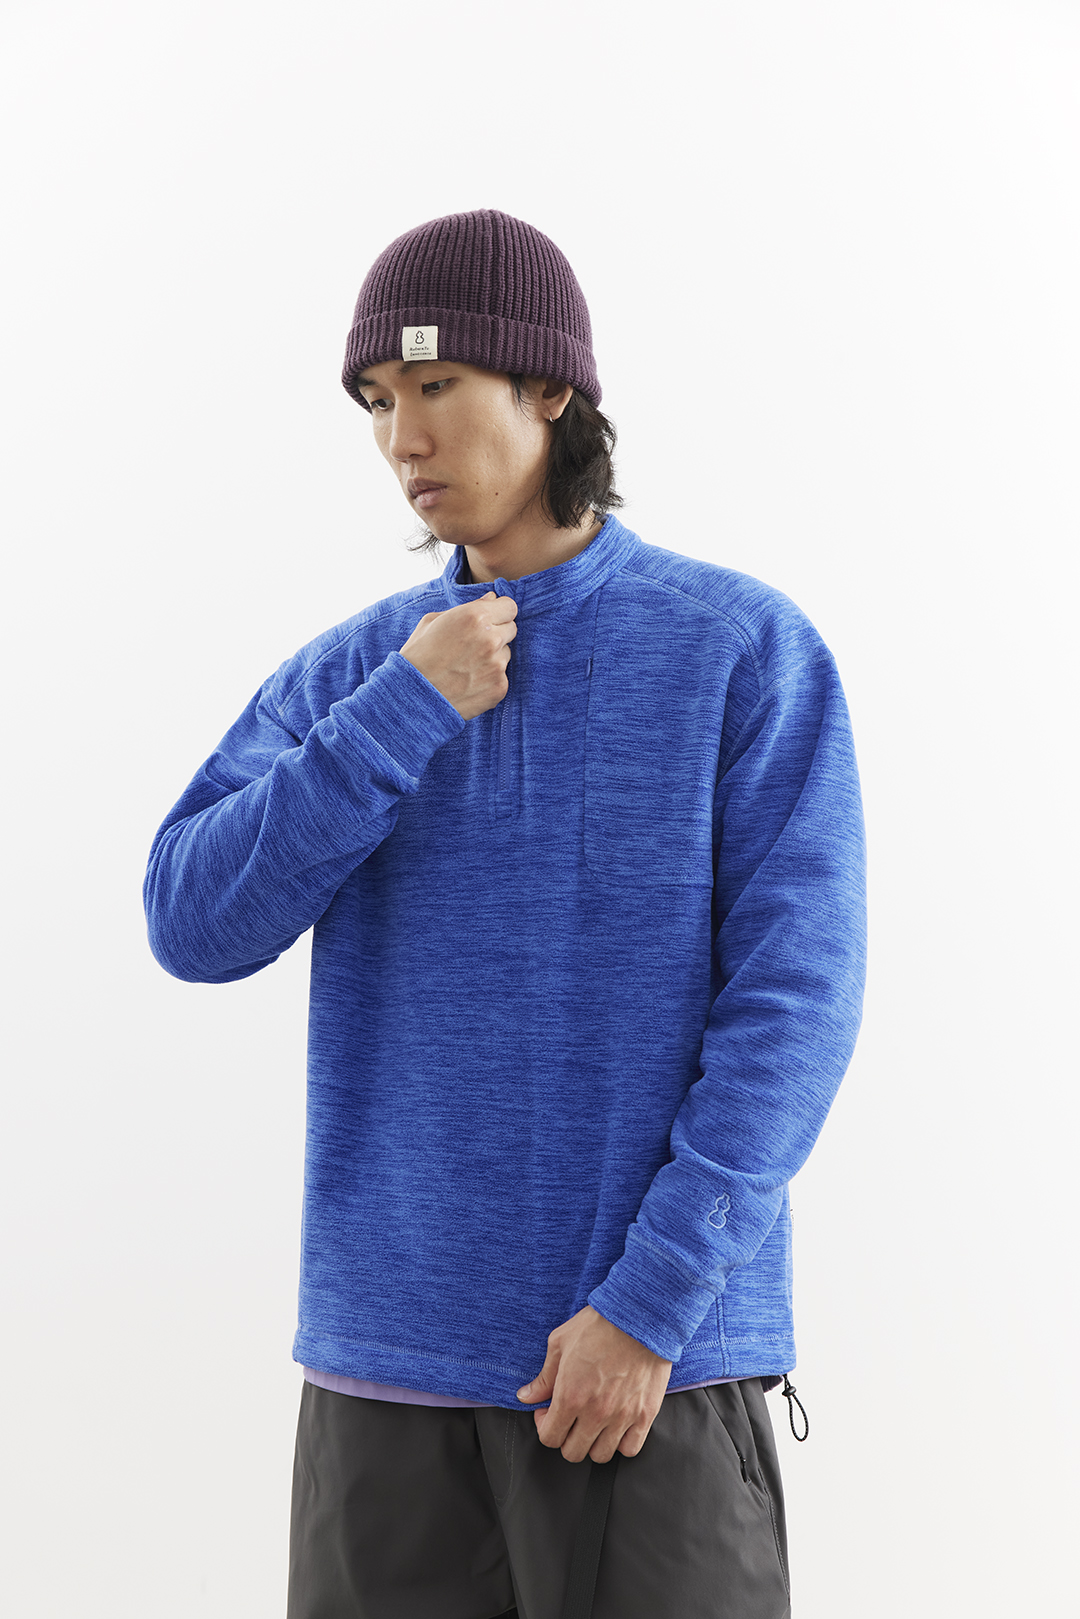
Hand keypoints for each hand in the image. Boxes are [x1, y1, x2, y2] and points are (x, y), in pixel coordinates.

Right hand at [399, 592, 517, 720]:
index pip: (509, 607)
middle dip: (497, 633)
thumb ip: (468, 607)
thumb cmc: (417, 655)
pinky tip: (468, 682)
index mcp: (475, 616)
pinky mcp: (499, 687)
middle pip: (511, 629)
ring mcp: (497, 665)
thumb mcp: (433, 621)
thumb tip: (492, 598)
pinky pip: (502, 676)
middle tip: (473, 645)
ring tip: (466, 666)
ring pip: (506, 654)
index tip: (490, 619)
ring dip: (493, 657)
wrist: (411, 696)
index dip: (499, 612)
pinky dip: (490, 679)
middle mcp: (491, 639)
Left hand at [516, 1305, 672, 1463]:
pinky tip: (616, 1425)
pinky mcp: (645, 1415)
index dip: (544, 1427)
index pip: (549, 1438)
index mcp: (570, 1396)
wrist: (640, 1316)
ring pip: (600, 1455)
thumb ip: (543, 1377)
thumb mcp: (560, 1343)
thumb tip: (526, 1396)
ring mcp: (622, 1417)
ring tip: (592, 1422)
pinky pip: (630, 1449)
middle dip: (565, 1436)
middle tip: (569, 1417)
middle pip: (573, 1452)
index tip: (548, 1412)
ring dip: (592, 1442)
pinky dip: (621, 1443)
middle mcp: (595, 1413)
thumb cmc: (600, 1325)